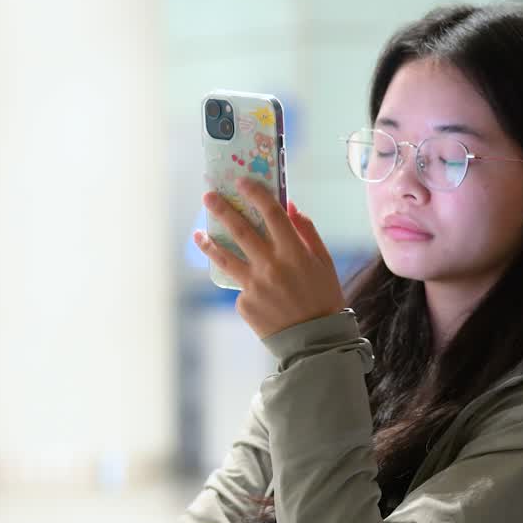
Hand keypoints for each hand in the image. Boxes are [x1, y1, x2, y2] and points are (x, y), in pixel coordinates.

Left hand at [194, 177, 346, 338]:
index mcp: (294, 252)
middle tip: (208, 196)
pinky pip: (240, 285)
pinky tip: (254, 289)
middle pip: (239, 230)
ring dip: (208, 242)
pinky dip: (243, 282)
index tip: (242, 181)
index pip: (271, 213)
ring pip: (224, 257)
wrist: (315, 342)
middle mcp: (271, 266)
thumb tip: (289, 206)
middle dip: (221, 209)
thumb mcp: (324, 262)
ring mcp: (254, 286)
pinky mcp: (244, 303)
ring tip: (198, 234)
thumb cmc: (323, 297)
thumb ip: (307, 231)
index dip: (256, 193)